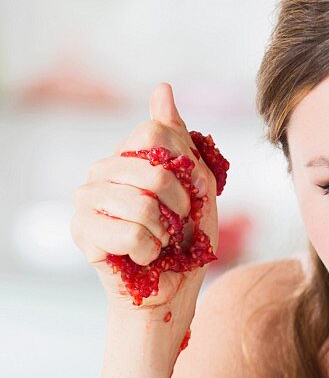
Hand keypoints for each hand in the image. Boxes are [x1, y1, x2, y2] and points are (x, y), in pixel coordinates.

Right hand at [71, 82, 217, 311]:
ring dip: (165, 233)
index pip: (155, 132)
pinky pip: (130, 233)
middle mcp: (101, 170)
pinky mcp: (82, 230)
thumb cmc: (185, 239)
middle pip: (153, 169)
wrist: (172, 289)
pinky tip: (144, 257)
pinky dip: (150, 251)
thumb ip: (179, 138)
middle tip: (176, 226)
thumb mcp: (197, 184)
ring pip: (142, 204)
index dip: (184, 168)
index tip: (188, 195)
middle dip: (179, 206)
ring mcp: (86, 198)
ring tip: (159, 242)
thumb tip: (161, 88)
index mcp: (128, 154)